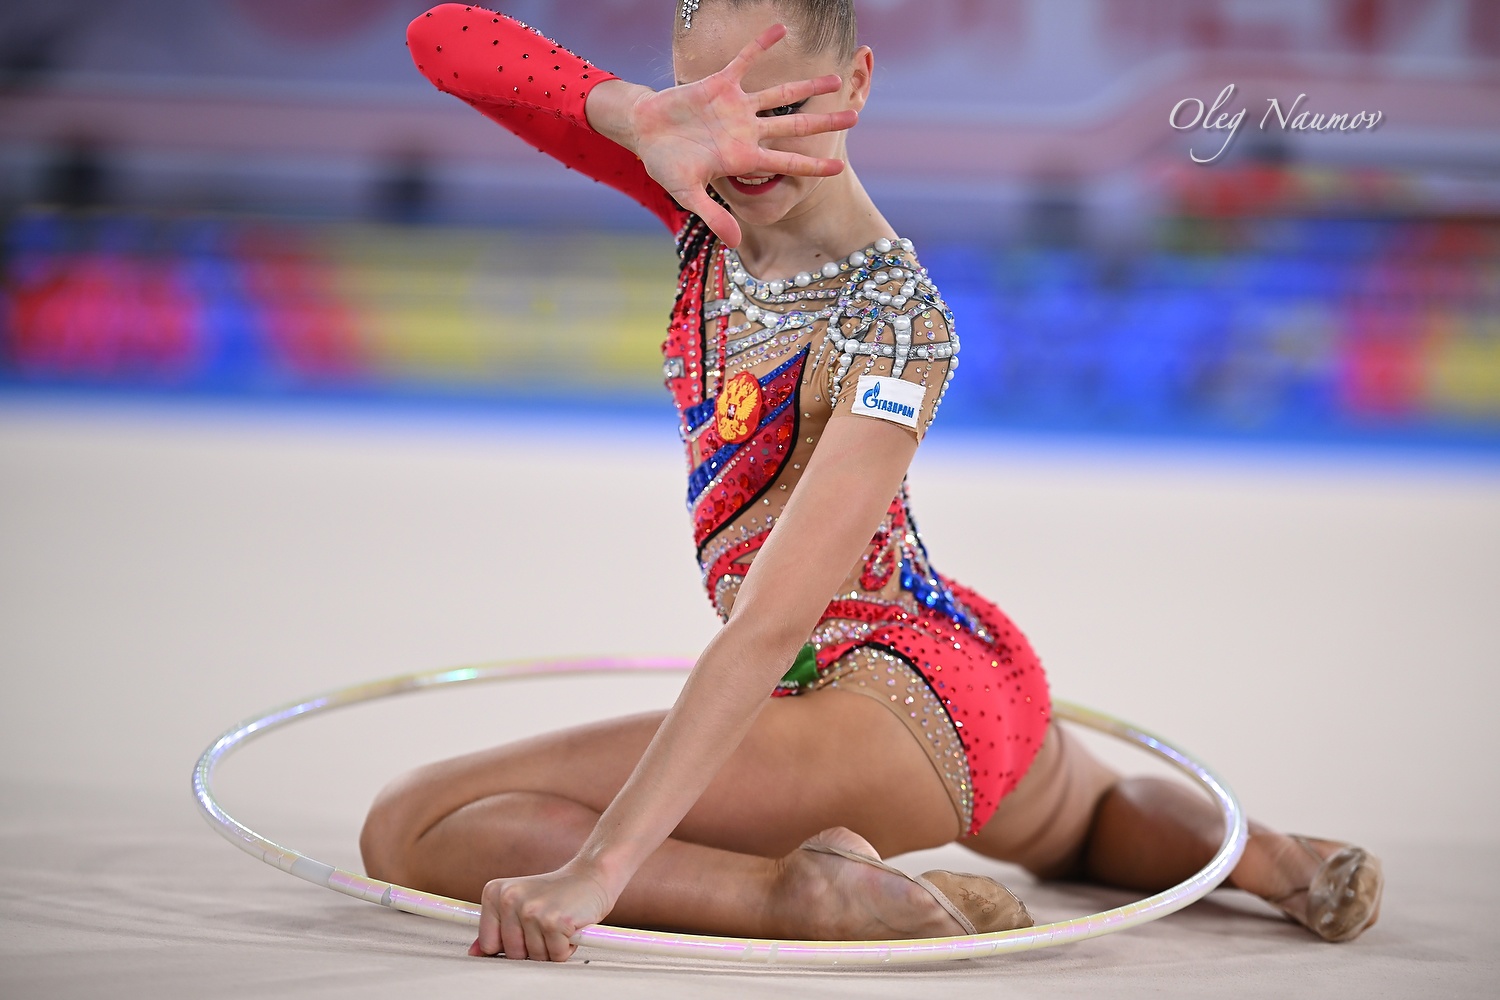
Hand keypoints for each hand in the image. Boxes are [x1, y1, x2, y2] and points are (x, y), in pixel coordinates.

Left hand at [469, 864, 613, 962]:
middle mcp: (510, 899)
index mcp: (495, 893)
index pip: (488, 943)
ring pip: (535, 956)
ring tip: (558, 923)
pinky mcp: (554, 921)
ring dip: (551, 947)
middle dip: (533, 948)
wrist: (592, 875)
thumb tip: (475, 953)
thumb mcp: (520, 905)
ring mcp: (532, 910)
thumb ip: (496, 929)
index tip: (524, 932)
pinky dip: (567, 947)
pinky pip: (557, 954)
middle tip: (547, 924)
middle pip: (513, 954)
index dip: (510, 945)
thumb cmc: (557, 893)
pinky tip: (570, 925)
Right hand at [627, 23, 857, 245]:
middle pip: (795, 127)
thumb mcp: (687, 194)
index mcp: (743, 158)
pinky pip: (746, 59)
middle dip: (824, 123)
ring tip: (835, 79)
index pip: (786, 163)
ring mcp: (736, 107)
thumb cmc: (666, 165)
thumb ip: (712, 216)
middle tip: (855, 117)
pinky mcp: (720, 83)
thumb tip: (735, 243)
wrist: (642, 132)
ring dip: (807, 87)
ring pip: (780, 94)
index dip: (813, 165)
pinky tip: (782, 28)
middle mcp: (747, 131)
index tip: (840, 167)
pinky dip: (762, 44)